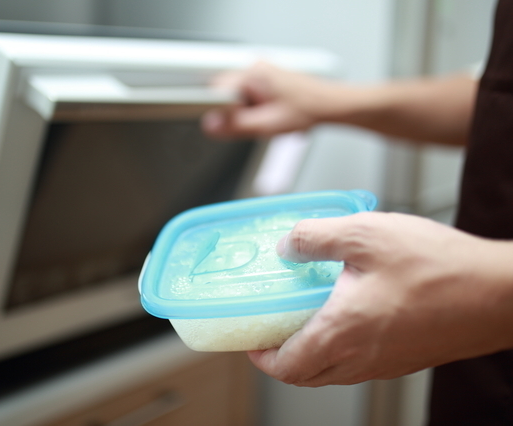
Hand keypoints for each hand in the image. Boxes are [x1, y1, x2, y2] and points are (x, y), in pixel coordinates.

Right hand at [202, 62, 353, 138]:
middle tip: (253, 122)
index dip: (217, 110)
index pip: (215, 90)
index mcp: (252, 74)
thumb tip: (210, 126)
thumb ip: (236, 126)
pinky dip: (251, 107)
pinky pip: (245, 93)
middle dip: (232, 112)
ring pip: (234, 94)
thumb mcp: (267, 125)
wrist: (327, 105)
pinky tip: (267, 113)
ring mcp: (260, 71)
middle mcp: (255, 68)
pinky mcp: (264, 77)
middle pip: (223, 92)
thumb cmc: (307, 109)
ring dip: (243, 110)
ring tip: (264, 117)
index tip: (220, 123)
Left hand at [248, 212, 512, 386]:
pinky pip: (360, 364)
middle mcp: (361, 358)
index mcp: (342, 334)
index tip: (250, 342)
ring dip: (311, 354)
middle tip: (273, 331)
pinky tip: (349, 315)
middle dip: (282, 358)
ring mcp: (387, 363)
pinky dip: (340, 349)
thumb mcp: (365, 235)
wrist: (501, 293)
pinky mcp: (407, 358)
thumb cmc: (438, 267)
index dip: (261, 357)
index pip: (287, 366)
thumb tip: (287, 245)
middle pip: (307, 375)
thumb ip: (315, 238)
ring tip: (306, 319)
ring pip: (333, 372)